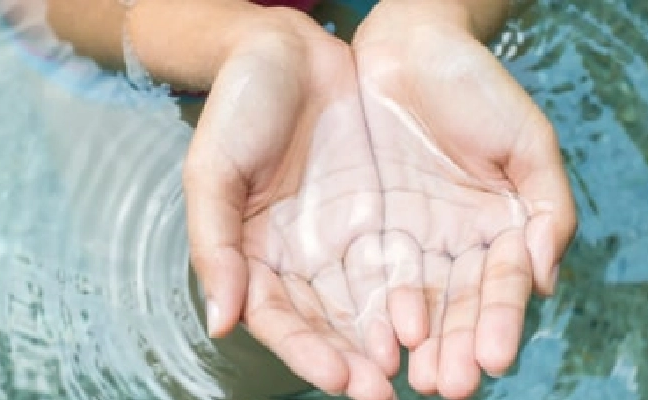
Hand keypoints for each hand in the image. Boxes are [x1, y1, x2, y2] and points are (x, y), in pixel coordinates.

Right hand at [184, 9, 396, 399]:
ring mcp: (342, 238)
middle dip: (356, 362)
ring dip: (393, 341)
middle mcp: (301, 258)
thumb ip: (214, 246)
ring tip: (420, 372)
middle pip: (329, 324)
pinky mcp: (380, 215)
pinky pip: (401, 262)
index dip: (307, 352)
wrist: (288, 51)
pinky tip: (434, 320)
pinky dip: (417, 294)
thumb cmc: (239, 106)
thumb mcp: (212, 171)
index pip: (281, 320)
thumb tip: (220, 323)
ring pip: (369, 303)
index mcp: (255, 256)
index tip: (340, 378)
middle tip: (386, 393)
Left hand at [351, 1, 576, 397]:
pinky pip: (367, 272)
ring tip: (408, 377)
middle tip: (446, 384)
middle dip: (452, 348)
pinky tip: (373, 338)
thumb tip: (545, 280)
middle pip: (455, 306)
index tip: (492, 359)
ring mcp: (408, 237)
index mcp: (498, 228)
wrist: (406, 45)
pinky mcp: (365, 226)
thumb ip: (546, 208)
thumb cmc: (474, 86)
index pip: (500, 288)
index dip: (498, 323)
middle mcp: (453, 243)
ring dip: (412, 342)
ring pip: (411, 300)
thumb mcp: (526, 140)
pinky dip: (371, 307)